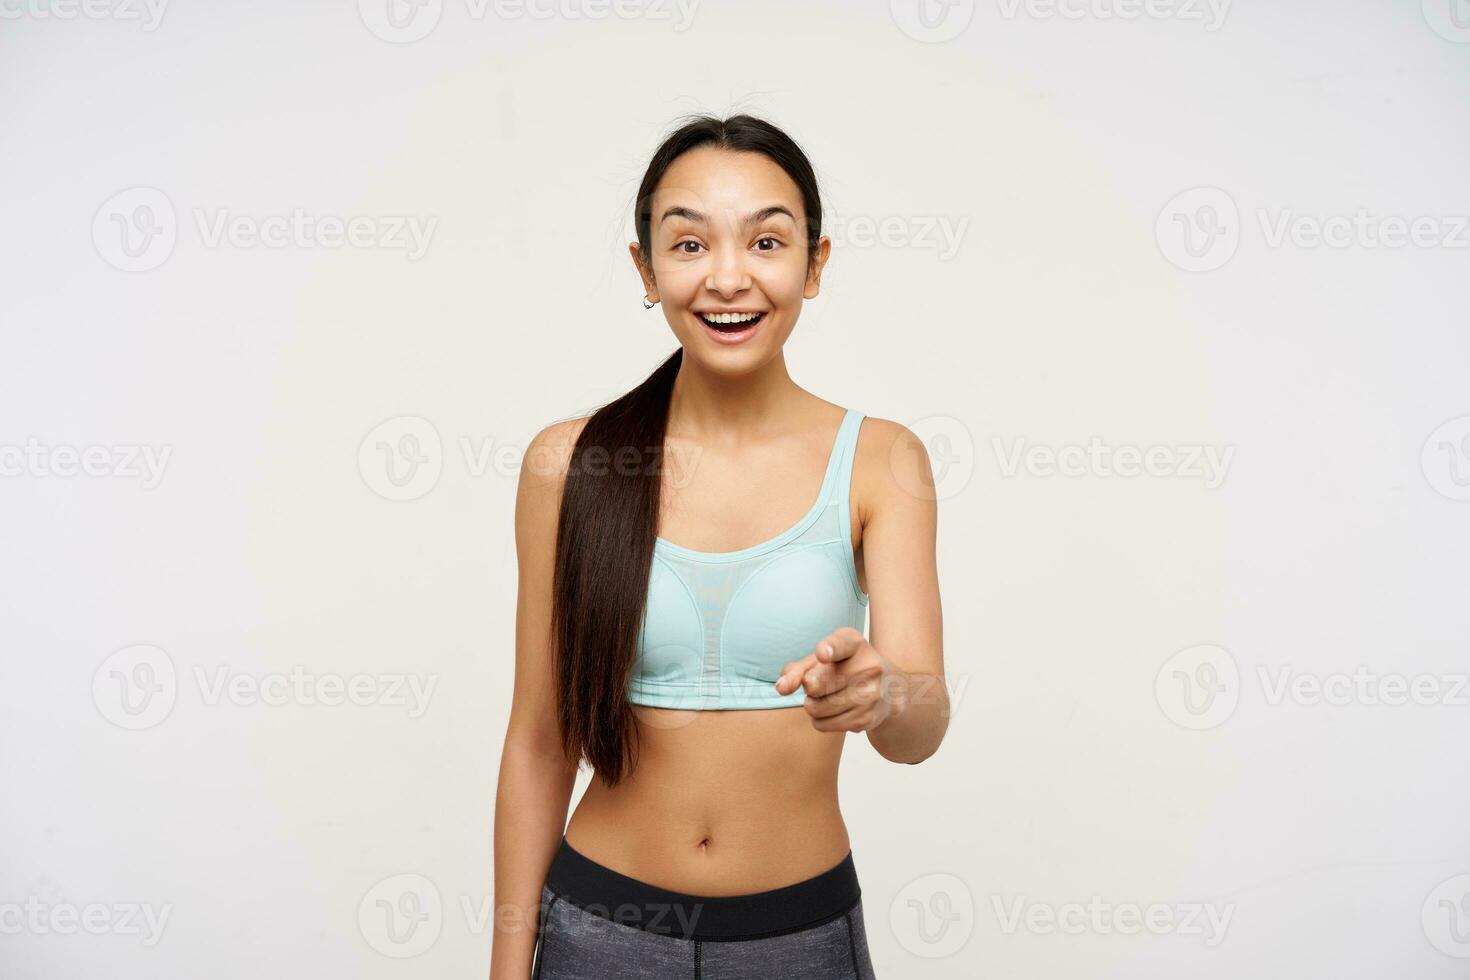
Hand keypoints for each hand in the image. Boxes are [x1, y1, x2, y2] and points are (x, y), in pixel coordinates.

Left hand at [774, 627, 905, 732]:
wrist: (889, 690)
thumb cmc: (845, 668)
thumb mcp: (824, 659)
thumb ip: (798, 668)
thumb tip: (782, 687)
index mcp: (855, 644)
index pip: (841, 644)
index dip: (830, 648)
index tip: (822, 653)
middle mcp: (868, 667)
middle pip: (815, 684)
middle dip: (808, 688)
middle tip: (817, 684)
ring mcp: (870, 694)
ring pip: (815, 708)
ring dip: (812, 706)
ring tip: (827, 697)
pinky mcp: (867, 719)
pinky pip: (823, 725)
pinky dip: (820, 720)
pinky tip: (836, 710)